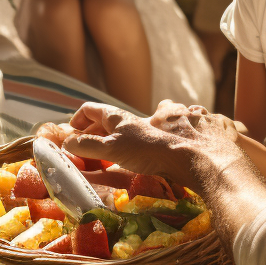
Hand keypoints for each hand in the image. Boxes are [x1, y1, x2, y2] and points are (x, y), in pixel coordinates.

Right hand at [66, 100, 245, 186]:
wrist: (198, 156)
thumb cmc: (152, 151)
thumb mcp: (114, 149)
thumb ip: (89, 145)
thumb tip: (67, 142)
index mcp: (121, 118)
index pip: (92, 109)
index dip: (78, 119)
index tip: (71, 132)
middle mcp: (140, 114)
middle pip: (115, 118)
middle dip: (101, 129)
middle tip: (92, 145)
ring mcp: (164, 120)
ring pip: (143, 121)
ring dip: (131, 132)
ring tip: (126, 148)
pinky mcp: (186, 129)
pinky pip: (172, 127)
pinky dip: (163, 136)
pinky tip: (165, 148)